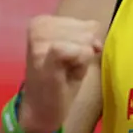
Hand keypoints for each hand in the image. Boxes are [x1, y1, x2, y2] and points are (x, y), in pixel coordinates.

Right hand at [19, 15, 102, 132]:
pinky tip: (67, 73)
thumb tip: (94, 27)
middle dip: (84, 52)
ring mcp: (39, 42)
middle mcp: (38, 27)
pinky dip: (80, 63)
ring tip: (65, 70)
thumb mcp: (76, 50)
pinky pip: (79, 50)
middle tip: (67, 67)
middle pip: (86, 31)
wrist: (42, 110)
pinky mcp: (43, 57)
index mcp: (43, 22)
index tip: (72, 58)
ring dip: (81, 60)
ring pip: (84, 40)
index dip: (88, 45)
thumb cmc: (60, 79)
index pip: (87, 24)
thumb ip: (87, 34)